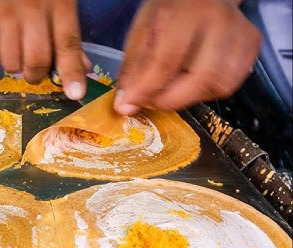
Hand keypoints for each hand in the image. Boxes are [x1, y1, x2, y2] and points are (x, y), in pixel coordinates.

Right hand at [0, 0, 90, 99]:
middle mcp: (31, 9)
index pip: (68, 44)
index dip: (72, 72)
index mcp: (58, 1)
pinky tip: (1, 41)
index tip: (75, 94)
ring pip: (12, 63)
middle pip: (37, 60)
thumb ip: (68, 31)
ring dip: (16, 66)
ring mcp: (4, 14)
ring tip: (16, 51)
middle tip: (36, 72)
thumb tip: (83, 67)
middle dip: (37, 75)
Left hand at [114, 0, 260, 114]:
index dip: (146, 89)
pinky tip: (192, 82)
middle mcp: (221, 21)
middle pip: (201, 78)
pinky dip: (208, 91)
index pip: (168, 60)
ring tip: (170, 89)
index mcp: (188, 12)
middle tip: (150, 102)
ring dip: (189, 97)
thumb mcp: (141, 30)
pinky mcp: (252, 45)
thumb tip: (126, 105)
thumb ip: (133, 67)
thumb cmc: (168, 11)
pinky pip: (231, 84)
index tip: (128, 106)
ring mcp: (241, 33)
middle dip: (170, 100)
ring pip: (219, 86)